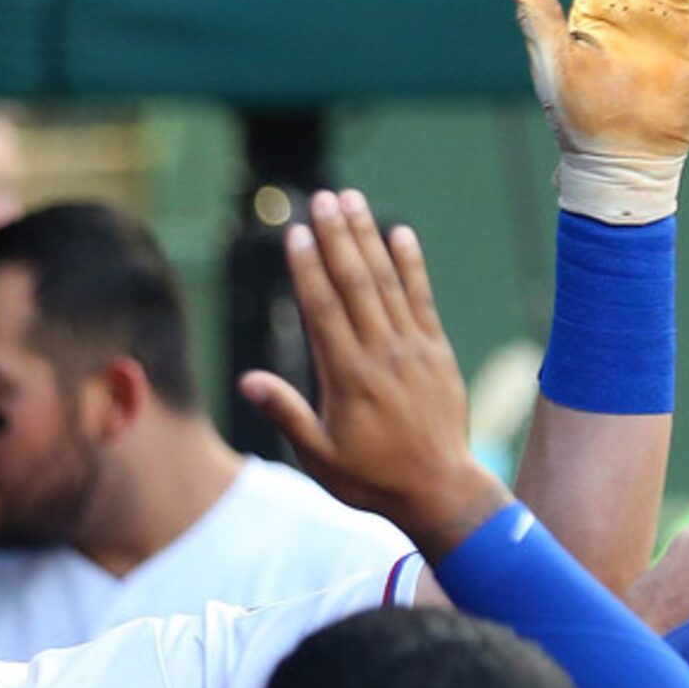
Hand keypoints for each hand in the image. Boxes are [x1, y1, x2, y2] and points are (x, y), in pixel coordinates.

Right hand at [241, 190, 506, 557]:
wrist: (440, 489)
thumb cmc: (372, 478)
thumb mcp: (320, 456)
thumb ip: (286, 414)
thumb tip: (248, 381)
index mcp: (348, 378)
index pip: (324, 311)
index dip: (309, 269)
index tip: (297, 234)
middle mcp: (382, 355)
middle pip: (356, 284)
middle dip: (338, 237)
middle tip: (322, 198)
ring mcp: (413, 350)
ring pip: (387, 283)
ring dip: (368, 238)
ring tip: (352, 201)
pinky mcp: (437, 351)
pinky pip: (423, 299)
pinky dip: (412, 265)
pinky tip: (400, 233)